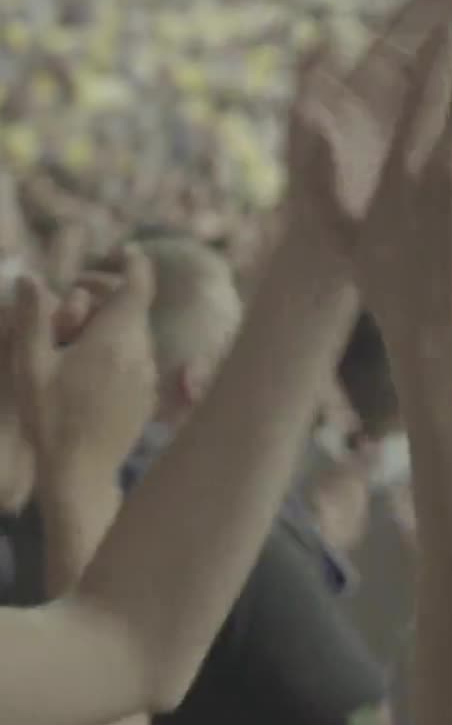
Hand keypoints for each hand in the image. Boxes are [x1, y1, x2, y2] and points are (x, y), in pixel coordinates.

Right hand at [13, 246, 157, 475]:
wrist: (81, 475)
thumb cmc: (51, 419)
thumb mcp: (32, 366)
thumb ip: (33, 318)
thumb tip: (30, 277)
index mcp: (115, 338)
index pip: (137, 284)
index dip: (132, 262)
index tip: (123, 249)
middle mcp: (140, 353)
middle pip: (134, 306)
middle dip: (109, 292)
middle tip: (76, 293)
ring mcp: (147, 376)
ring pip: (137, 333)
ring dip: (113, 323)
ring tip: (76, 333)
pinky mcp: (147, 396)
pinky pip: (138, 359)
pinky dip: (120, 349)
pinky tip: (89, 365)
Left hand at [284, 0, 451, 268]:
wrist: (332, 248)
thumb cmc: (314, 205)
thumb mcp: (309, 157)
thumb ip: (313, 106)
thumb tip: (321, 42)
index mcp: (364, 90)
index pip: (404, 34)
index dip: (430, 2)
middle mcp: (396, 97)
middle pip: (441, 41)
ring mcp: (422, 120)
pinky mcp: (438, 146)